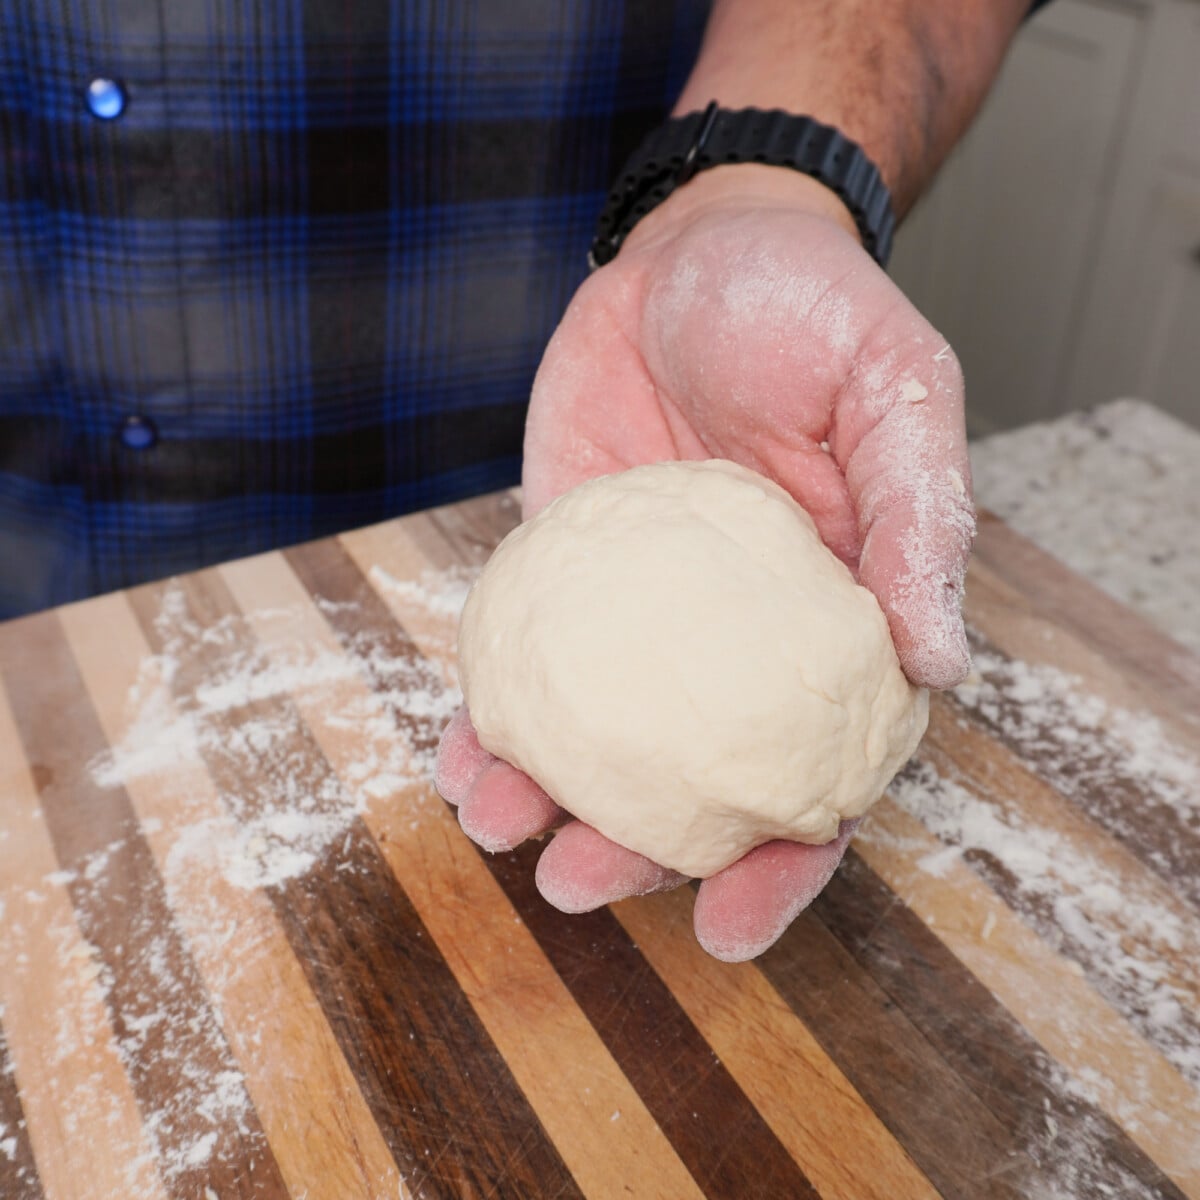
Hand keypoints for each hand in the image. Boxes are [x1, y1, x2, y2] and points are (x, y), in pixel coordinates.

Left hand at [436, 166, 972, 960]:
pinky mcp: (562, 572)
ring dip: (547, 797)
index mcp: (830, 626)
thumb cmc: (812, 310)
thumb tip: (938, 663)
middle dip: (638, 852)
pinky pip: (526, 659)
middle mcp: (732, 643)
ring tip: (498, 821)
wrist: (695, 245)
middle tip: (576, 885)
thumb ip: (918, 519)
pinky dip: (492, 712)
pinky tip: (462, 747)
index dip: (782, 860)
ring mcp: (638, 616)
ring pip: (597, 739)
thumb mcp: (891, 391)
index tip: (726, 924)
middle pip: (691, 783)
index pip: (817, 773)